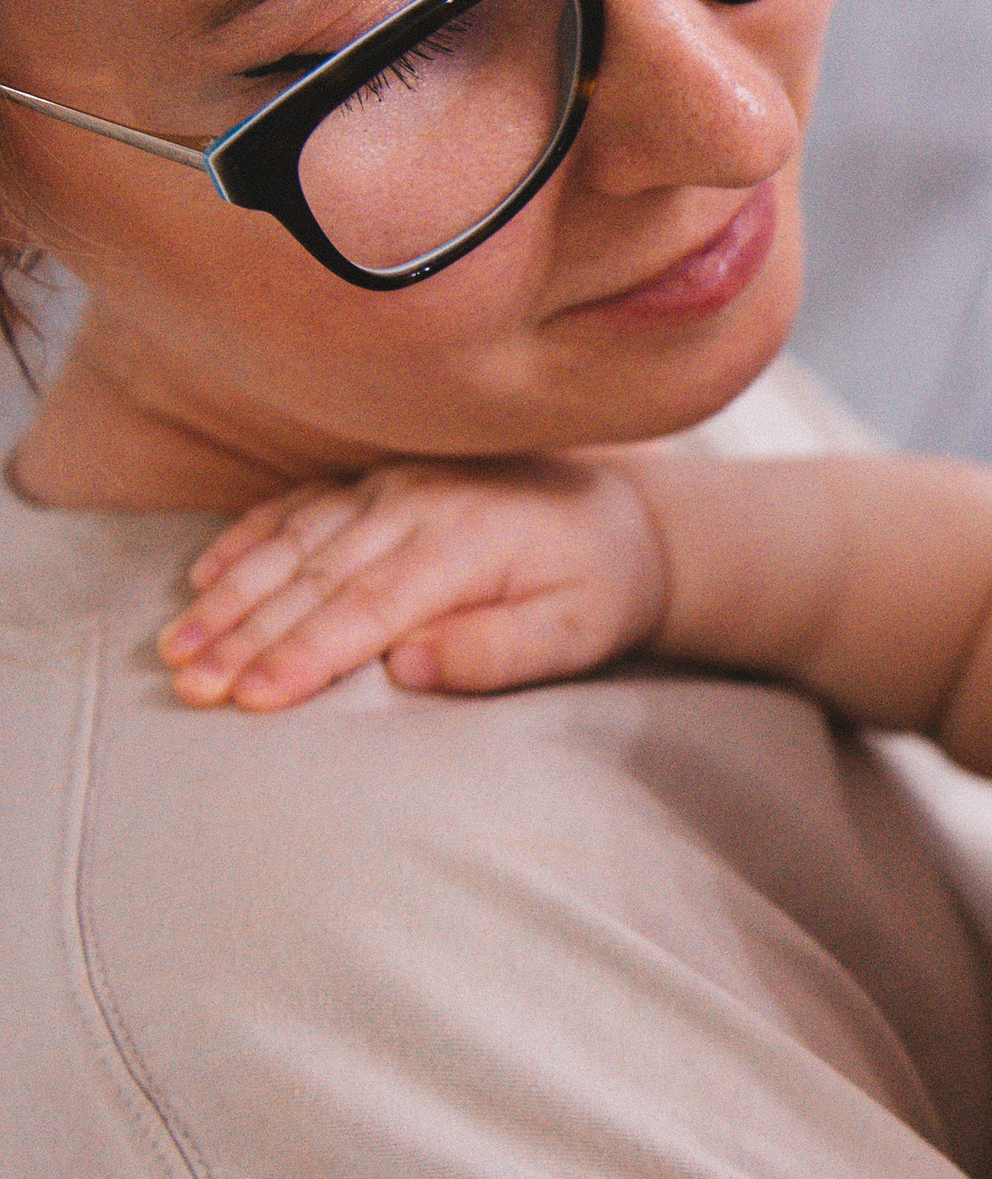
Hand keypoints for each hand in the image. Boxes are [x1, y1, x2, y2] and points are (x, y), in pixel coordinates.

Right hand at [158, 455, 669, 709]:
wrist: (626, 514)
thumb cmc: (598, 587)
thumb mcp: (576, 632)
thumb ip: (499, 652)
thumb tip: (409, 667)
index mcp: (466, 540)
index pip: (368, 606)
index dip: (305, 654)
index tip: (250, 698)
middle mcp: (418, 500)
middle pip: (314, 575)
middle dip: (244, 634)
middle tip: (189, 687)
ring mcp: (393, 482)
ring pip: (293, 541)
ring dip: (229, 595)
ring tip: (177, 648)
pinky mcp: (380, 479)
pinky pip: (299, 506)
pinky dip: (248, 540)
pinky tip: (203, 577)